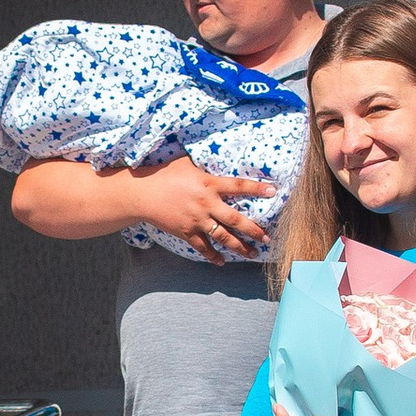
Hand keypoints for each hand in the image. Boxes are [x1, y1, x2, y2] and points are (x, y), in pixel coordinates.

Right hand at [126, 155, 276, 263]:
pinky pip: (202, 247)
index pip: (238, 186)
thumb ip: (204, 164)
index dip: (257, 188)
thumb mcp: (186, 163)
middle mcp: (206, 204)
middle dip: (254, 230)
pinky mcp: (186, 232)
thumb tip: (217, 154)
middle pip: (236, 220)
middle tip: (267, 237)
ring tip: (252, 253)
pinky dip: (212, 255)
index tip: (274, 191)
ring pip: (223, 237)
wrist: (142, 194)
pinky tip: (221, 261)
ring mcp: (196, 220)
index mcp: (208, 184)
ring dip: (240, 247)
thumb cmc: (163, 174)